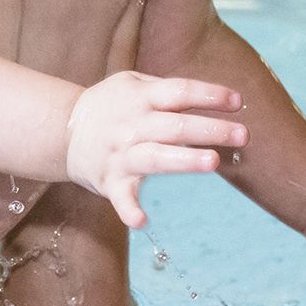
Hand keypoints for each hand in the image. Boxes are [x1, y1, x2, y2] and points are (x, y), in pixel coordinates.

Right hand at [65, 72, 247, 228]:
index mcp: (141, 97)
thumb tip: (214, 96)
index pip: (180, 92)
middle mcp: (132, 125)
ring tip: (213, 162)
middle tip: (244, 135)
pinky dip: (128, 210)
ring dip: (185, 161)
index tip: (237, 101)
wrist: (62, 130)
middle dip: (211, 130)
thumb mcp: (132, 83)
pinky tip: (142, 221)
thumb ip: (168, 88)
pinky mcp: (110, 182)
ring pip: (157, 158)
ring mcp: (121, 155)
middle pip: (176, 126)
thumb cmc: (111, 105)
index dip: (209, 95)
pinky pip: (121, 198)